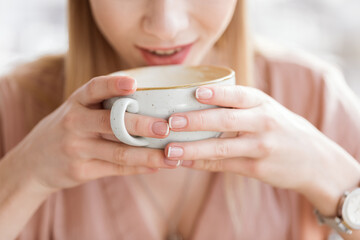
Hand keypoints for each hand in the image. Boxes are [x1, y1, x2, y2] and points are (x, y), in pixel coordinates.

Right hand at [8, 75, 173, 193]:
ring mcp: (76, 149)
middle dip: (142, 125)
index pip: (94, 88)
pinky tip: (156, 167)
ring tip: (171, 157)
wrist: (33, 162)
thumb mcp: (77, 110)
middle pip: (112, 123)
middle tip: (167, 127)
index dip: (113, 84)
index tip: (134, 83)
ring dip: (148, 155)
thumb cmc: (67, 129)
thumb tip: (149, 98)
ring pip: (119, 152)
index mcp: (75, 103)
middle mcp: (74, 123)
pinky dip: (138, 168)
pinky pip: (116, 169)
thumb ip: (103, 104)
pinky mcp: (81, 171)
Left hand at [165, 85, 359, 213]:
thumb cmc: (282, 129)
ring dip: (193, 149)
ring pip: (221, 148)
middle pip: (225, 121)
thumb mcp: (268, 109)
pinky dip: (202, 164)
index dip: (217, 94)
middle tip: (172, 121)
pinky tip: (185, 163)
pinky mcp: (256, 168)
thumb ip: (240, 104)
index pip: (238, 95)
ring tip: (170, 150)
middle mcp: (263, 123)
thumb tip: (198, 98)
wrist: (315, 160)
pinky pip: (224, 166)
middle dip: (196, 121)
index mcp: (263, 103)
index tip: (195, 92)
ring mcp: (260, 147)